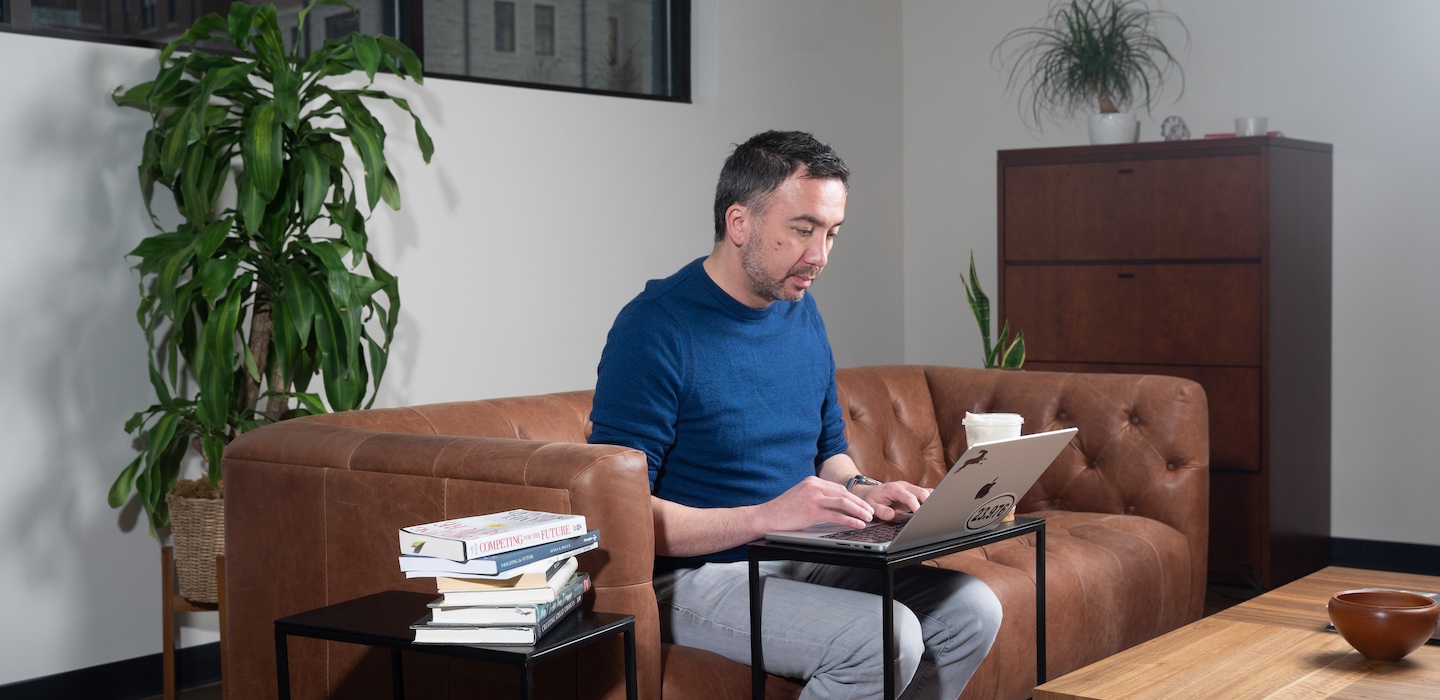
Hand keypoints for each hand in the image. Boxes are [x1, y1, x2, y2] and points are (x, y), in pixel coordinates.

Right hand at [757, 476, 875, 530]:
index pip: (839, 488)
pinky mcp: (812, 510)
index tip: (862, 504)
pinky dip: (850, 520)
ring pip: (844, 502)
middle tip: (871, 511)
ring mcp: (813, 497)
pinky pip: (837, 515)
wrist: (765, 516)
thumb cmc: (782, 511)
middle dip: (860, 503)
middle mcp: (814, 485)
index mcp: (812, 481)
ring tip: (868, 518)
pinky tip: (858, 524)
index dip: (853, 497)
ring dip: (859, 510)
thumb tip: (833, 505)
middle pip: (844, 493)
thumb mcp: (801, 497)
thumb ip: (816, 496)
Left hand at [850, 480, 930, 521]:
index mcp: (894, 489)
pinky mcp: (913, 492)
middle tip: (930, 515)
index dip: (916, 506)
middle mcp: (904, 486)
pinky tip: (933, 508)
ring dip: (932, 500)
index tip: (920, 515)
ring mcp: (910, 488)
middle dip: (928, 502)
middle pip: (922, 492)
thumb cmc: (871, 499)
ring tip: (935, 512)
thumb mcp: (871, 506)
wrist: (870, 492)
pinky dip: (931, 499)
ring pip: (926, 491)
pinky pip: (926, 493)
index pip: (909, 497)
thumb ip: (881, 511)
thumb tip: (891, 515)